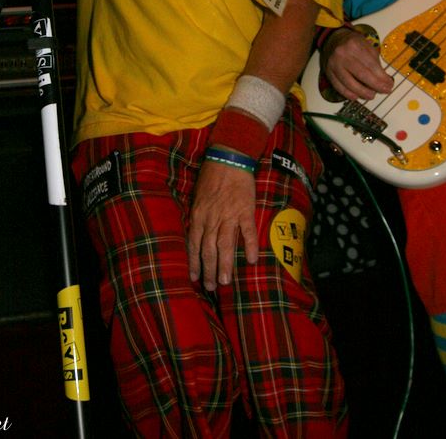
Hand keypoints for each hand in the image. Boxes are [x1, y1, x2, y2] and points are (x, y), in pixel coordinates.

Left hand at [188, 160, 257, 290]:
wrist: (228, 158)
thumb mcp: (197, 196)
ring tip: (226, 282)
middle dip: (209, 270)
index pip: (193, 244)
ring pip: (225, 245)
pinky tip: (252, 260)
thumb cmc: (211, 176)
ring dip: (225, 265)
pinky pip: (248, 232)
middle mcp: (211, 218)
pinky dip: (249, 246)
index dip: (194, 263)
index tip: (195, 279)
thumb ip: (198, 216)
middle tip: (212, 287)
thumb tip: (197, 235)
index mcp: (198, 215)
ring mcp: (229, 215)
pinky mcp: (245, 210)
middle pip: (208, 250)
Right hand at [321, 28, 393, 100]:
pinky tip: (356, 96)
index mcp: (355, 46)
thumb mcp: (367, 46)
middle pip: (362, 75)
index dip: (382, 77)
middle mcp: (343, 54)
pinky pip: (338, 87)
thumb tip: (384, 80)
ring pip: (349, 83)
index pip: (371, 65)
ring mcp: (334, 64)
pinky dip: (348, 94)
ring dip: (363, 92)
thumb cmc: (353, 44)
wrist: (333, 40)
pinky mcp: (328, 72)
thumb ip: (375, 62)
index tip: (389, 84)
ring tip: (371, 95)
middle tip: (384, 91)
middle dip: (375, 86)